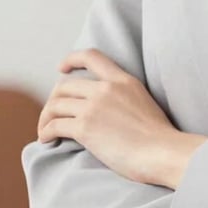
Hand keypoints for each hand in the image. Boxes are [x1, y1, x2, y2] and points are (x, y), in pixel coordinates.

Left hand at [37, 48, 179, 184]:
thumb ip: (124, 96)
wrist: (161, 151)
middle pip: (65, 86)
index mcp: (123, 80)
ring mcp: (94, 107)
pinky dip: (46, 132)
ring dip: (46, 118)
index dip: (72, 59)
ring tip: (45, 130)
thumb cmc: (158, 136)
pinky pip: (54, 125)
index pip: (92, 56)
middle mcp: (106, 88)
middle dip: (53, 100)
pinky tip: (47, 139)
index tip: (62, 69)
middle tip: (51, 115)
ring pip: (56, 105)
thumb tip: (110, 108)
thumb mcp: (143, 101)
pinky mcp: (85, 127)